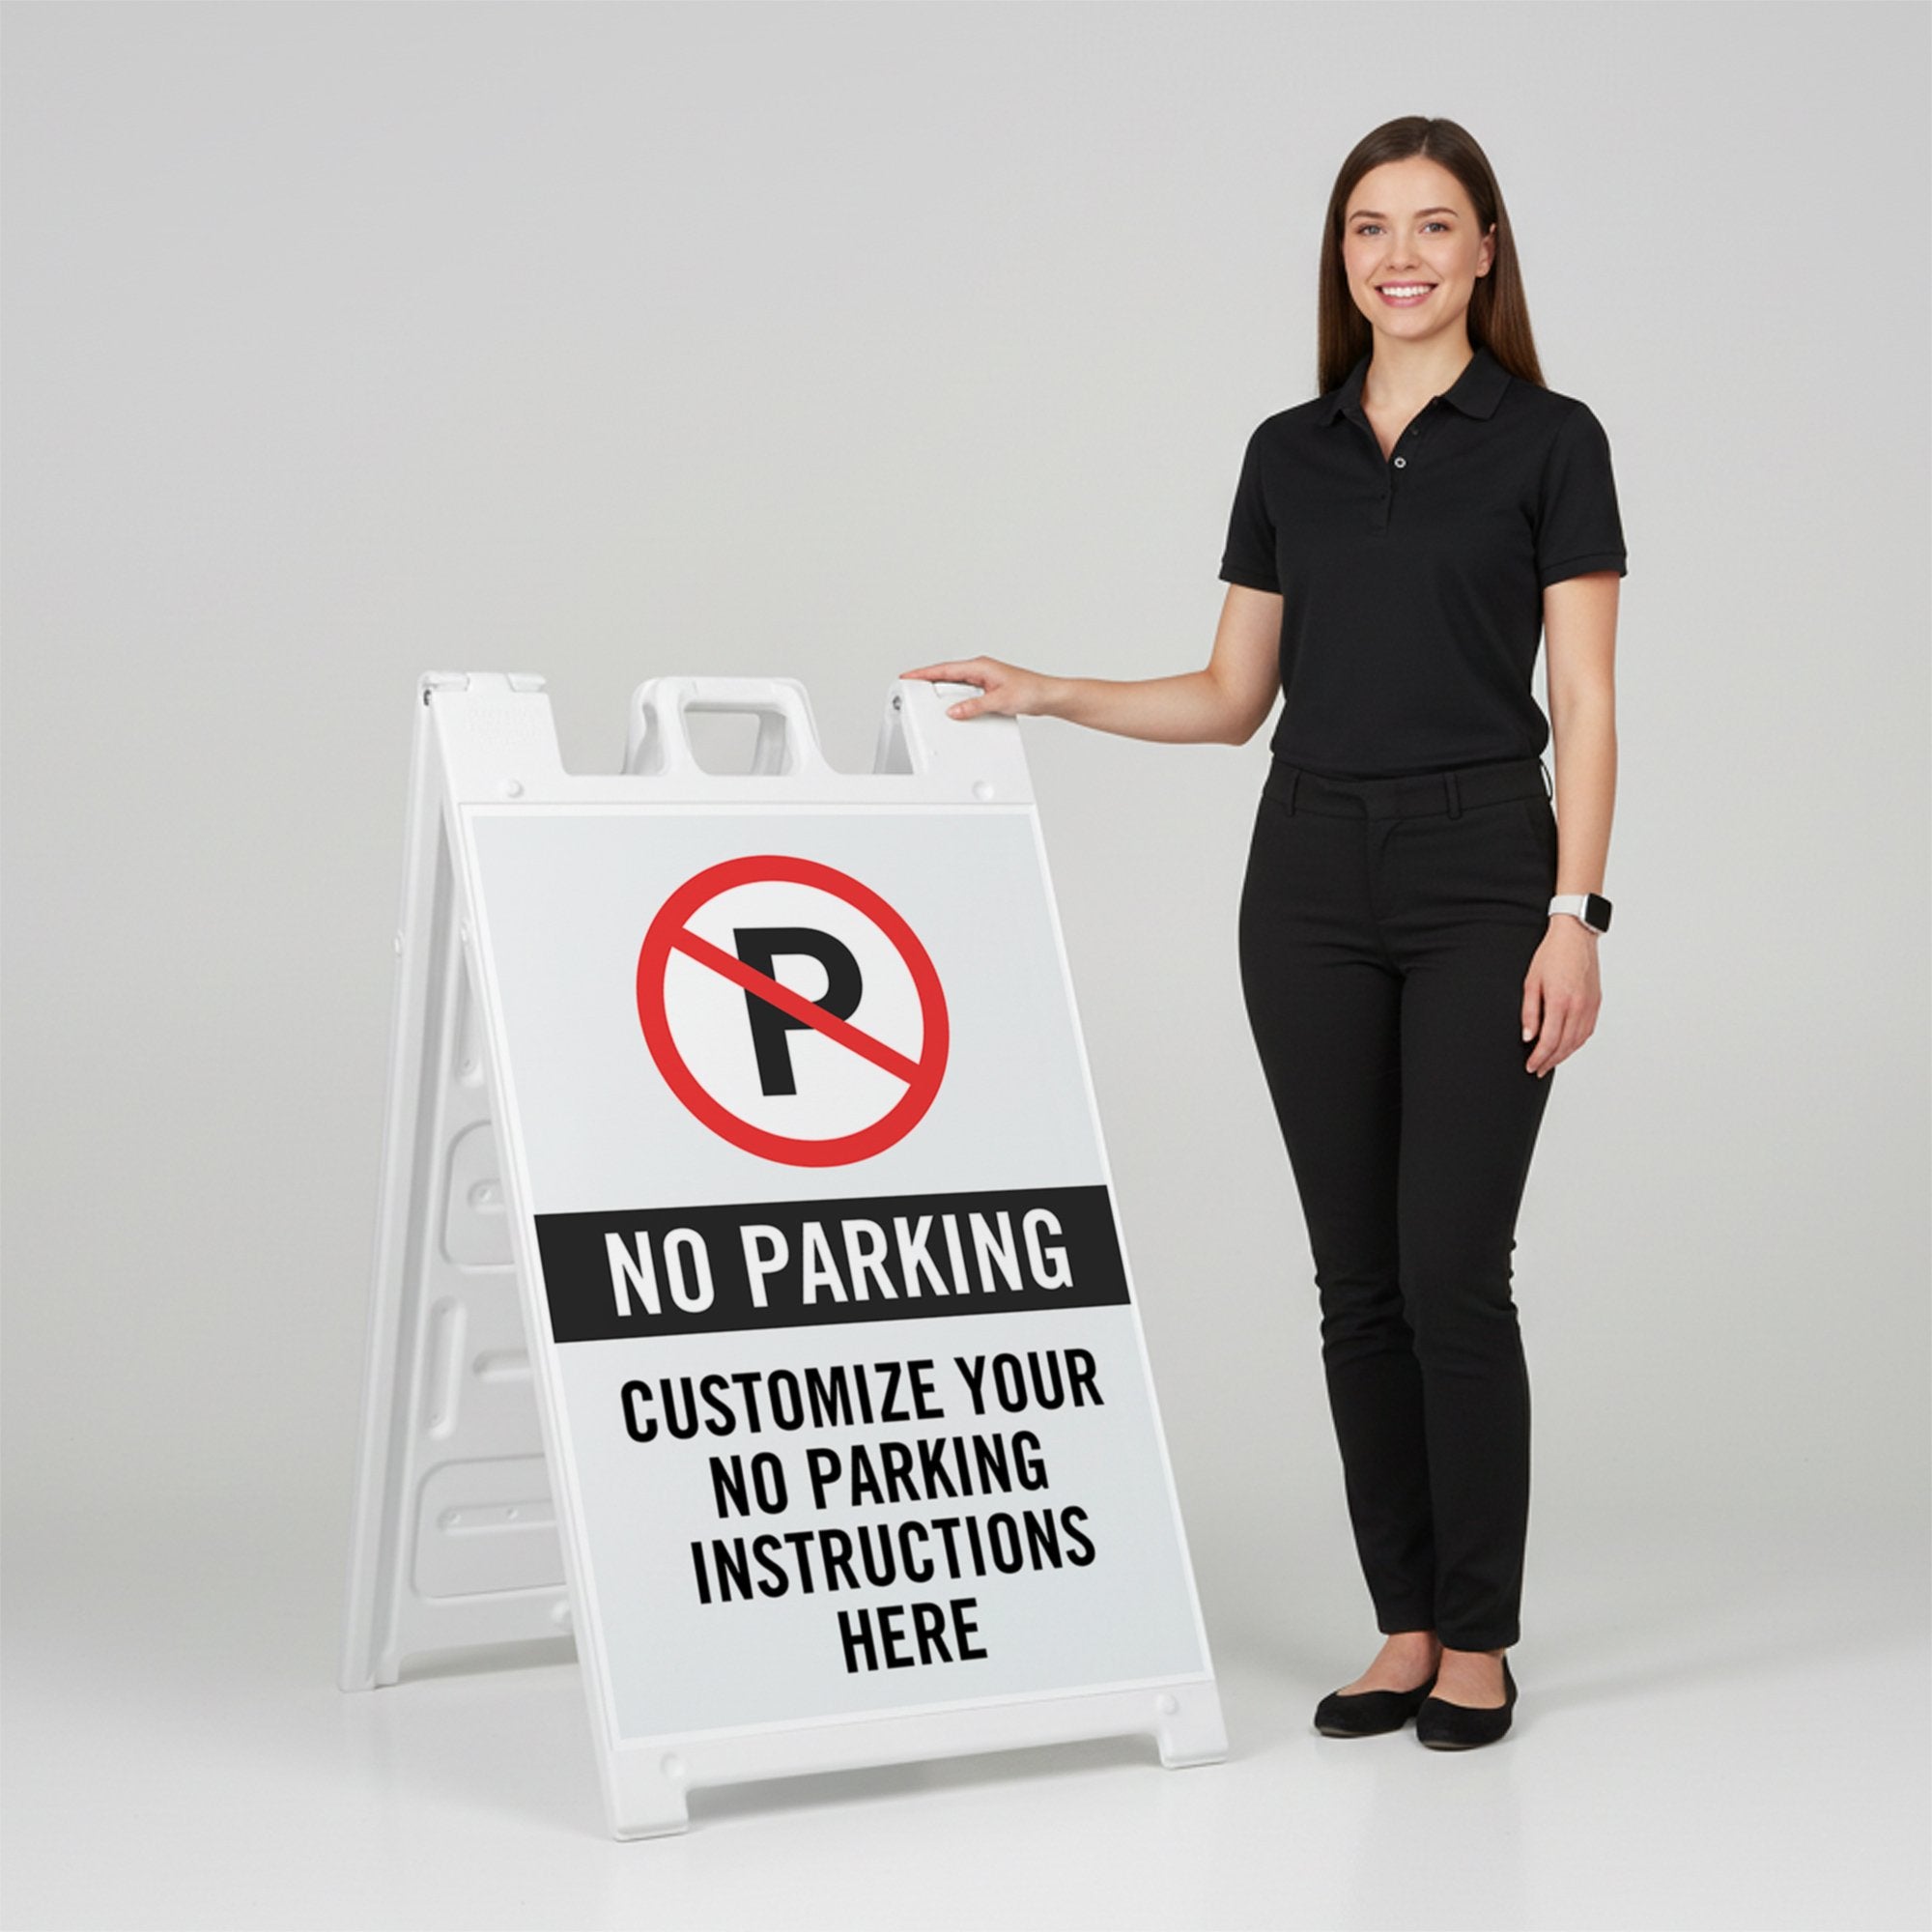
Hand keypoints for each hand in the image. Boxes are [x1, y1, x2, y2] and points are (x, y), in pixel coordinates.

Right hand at [899, 656, 1052, 719]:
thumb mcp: (998, 701)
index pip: (945, 669)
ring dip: (941, 690)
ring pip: (956, 684)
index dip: (924, 673)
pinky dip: (955, 697)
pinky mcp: (989, 688)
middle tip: (910, 686)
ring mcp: (984, 679)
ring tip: (926, 697)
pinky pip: (965, 692)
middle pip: (947, 675)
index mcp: (980, 666)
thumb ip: (974, 707)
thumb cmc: (1031, 691)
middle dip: (927, 680)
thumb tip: (954, 711)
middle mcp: (981, 670)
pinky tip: (952, 705)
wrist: (1048, 696)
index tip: (908, 676)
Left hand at [1522, 918, 1600, 1076]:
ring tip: (1550, 1062)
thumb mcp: (1531, 982)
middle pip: (1565, 1045)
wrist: (1576, 936)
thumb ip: (1530, 1012)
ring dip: (1564, 1055)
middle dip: (1550, 1061)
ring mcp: (1590, 1006)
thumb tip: (1528, 1037)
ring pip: (1578, 1041)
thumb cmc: (1551, 955)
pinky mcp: (1596, 1003)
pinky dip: (1576, 1043)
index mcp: (1560, 1002)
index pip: (1550, 1041)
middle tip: (1538, 1070)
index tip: (1531, 1066)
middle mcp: (1579, 1007)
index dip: (1539, 1057)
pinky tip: (1567, 1047)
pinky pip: (1587, 1031)